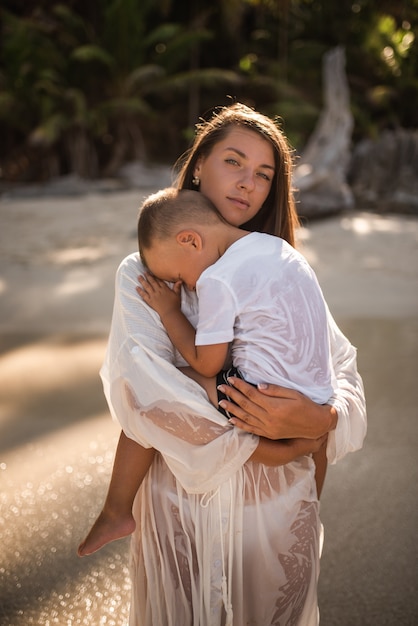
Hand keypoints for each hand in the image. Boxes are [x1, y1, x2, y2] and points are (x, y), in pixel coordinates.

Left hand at [137, 273, 181, 317]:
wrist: (170, 312)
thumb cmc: (175, 304)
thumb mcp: (177, 295)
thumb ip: (177, 287)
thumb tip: (180, 280)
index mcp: (164, 289)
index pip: (159, 281)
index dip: (155, 276)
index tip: (152, 272)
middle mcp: (158, 291)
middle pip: (152, 282)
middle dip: (148, 276)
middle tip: (144, 272)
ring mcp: (153, 295)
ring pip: (147, 287)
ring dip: (142, 281)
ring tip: (139, 277)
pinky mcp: (150, 301)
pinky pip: (144, 295)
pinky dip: (140, 291)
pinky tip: (137, 287)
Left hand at [217, 377, 336, 439]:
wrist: (315, 425)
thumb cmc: (306, 406)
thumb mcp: (293, 394)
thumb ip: (275, 390)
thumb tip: (258, 385)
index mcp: (275, 407)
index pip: (252, 394)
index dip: (240, 386)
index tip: (231, 379)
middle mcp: (269, 419)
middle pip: (246, 405)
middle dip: (232, 395)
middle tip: (221, 386)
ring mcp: (268, 428)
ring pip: (245, 417)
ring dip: (232, 409)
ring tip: (221, 402)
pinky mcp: (269, 434)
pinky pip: (251, 429)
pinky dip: (240, 424)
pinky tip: (231, 420)